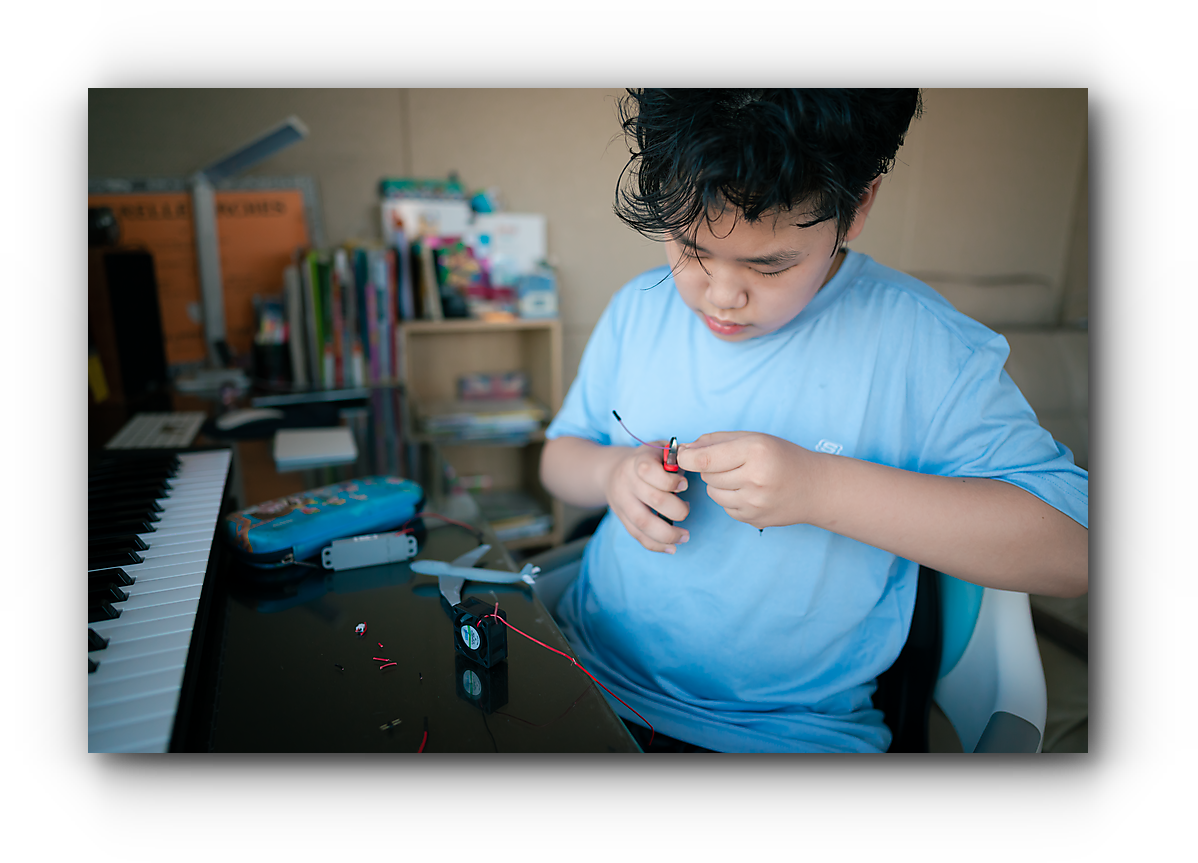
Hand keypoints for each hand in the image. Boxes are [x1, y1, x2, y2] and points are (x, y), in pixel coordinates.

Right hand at [602, 443, 690, 553]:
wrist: (611, 471)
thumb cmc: (646, 460)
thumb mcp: (659, 449)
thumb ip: (676, 455)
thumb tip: (697, 463)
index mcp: (637, 461)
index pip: (649, 471)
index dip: (670, 481)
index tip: (685, 485)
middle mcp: (627, 481)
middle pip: (652, 499)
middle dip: (676, 509)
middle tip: (687, 510)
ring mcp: (622, 502)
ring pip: (642, 523)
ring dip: (667, 533)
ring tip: (685, 536)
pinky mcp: (621, 518)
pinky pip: (637, 535)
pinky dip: (656, 544)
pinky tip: (672, 547)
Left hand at [676, 431, 821, 528]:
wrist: (815, 488)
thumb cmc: (783, 457)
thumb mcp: (754, 438)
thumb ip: (716, 440)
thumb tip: (683, 450)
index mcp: (755, 452)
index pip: (705, 459)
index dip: (687, 458)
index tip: (682, 456)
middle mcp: (755, 479)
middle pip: (707, 475)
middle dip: (711, 467)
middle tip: (731, 462)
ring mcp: (754, 503)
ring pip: (712, 493)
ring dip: (719, 484)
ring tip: (742, 477)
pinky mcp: (753, 520)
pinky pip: (725, 507)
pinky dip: (731, 498)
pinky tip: (750, 492)